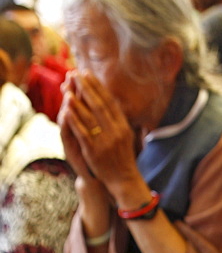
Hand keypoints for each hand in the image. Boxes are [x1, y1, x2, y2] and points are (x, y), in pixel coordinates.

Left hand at [59, 71, 139, 196]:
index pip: (109, 102)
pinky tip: (66, 110)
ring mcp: (105, 142)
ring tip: (67, 88)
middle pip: (99, 105)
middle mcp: (116, 132)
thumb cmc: (122, 156)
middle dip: (86, 88)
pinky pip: (82, 132)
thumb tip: (109, 100)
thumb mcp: (125, 135)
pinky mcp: (94, 151)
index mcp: (123, 126)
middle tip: (75, 74)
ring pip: (89, 117)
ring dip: (77, 101)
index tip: (87, 73)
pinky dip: (74, 120)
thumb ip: (117, 119)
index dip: (97, 87)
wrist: (124, 179)